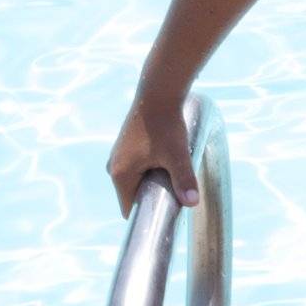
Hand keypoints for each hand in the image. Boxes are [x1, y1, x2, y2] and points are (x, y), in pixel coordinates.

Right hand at [106, 97, 199, 218]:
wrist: (159, 92)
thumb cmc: (167, 124)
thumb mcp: (177, 155)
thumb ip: (184, 180)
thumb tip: (192, 203)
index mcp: (120, 174)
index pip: (129, 208)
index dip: (147, 214)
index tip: (166, 213)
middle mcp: (113, 166)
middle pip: (134, 194)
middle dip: (153, 196)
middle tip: (176, 192)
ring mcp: (119, 155)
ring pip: (137, 179)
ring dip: (153, 180)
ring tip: (173, 173)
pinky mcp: (126, 145)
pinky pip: (138, 166)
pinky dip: (151, 168)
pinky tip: (168, 160)